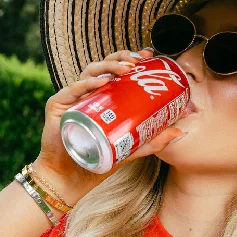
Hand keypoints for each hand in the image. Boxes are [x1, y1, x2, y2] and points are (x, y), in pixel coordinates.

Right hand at [33, 47, 184, 207]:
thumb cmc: (98, 161)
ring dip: (108, 66)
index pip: (116, 70)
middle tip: (138, 62)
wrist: (71, 179)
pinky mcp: (58, 106)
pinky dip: (87, 84)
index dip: (130, 58)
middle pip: (104, 66)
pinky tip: (101, 83)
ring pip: (89, 72)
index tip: (148, 56)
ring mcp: (72, 98)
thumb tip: (179, 131)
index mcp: (102, 97)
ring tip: (125, 70)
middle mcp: (87, 93)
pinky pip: (72, 90)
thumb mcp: (130, 149)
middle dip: (122, 58)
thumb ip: (153, 141)